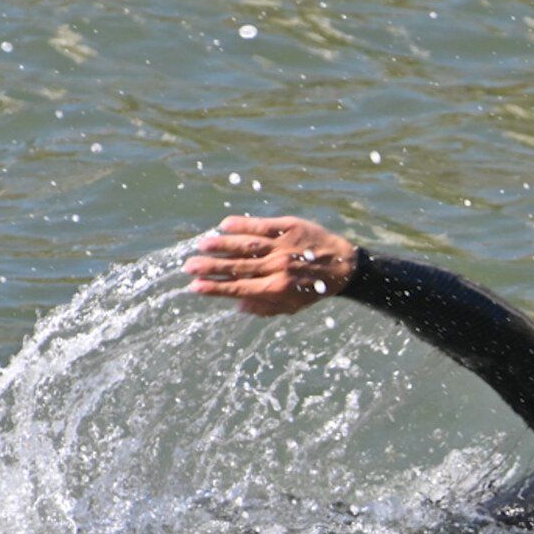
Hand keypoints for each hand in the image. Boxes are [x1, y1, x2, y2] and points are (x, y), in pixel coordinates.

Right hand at [183, 215, 358, 316]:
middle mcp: (278, 267)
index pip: (238, 288)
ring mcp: (283, 246)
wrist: (344, 266)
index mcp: (276, 289)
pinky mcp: (289, 228)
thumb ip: (264, 308)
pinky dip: (242, 225)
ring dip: (222, 245)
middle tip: (189, 266)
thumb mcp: (292, 307)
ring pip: (247, 245)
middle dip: (211, 267)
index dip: (215, 288)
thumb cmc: (314, 290)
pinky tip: (224, 225)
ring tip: (202, 245)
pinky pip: (262, 225)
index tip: (194, 287)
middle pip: (238, 266)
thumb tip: (237, 307)